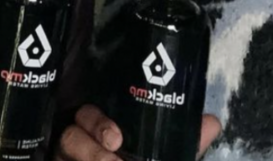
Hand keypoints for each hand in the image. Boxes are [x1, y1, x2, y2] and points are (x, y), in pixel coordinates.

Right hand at [57, 104, 221, 160]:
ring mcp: (63, 160)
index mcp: (98, 133)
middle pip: (68, 135)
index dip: (97, 123)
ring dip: (87, 159)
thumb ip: (185, 144)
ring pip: (61, 152)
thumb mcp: (164, 159)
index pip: (87, 115)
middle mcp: (76, 147)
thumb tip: (211, 121)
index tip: (117, 138)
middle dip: (90, 148)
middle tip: (113, 158)